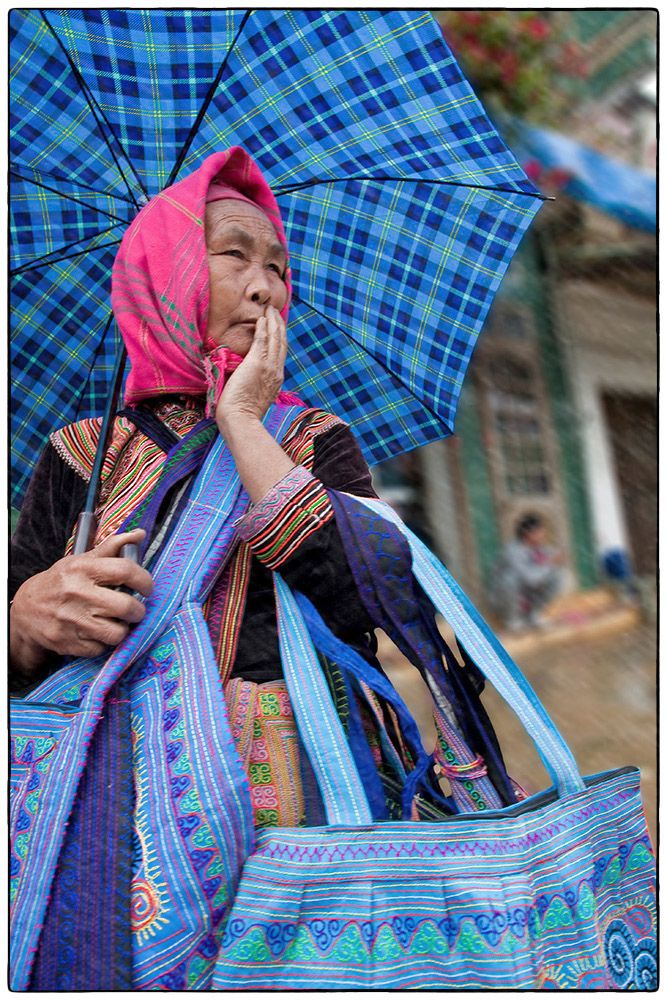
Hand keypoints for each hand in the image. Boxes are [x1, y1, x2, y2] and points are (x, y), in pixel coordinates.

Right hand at [10, 527, 152, 673]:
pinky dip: (105, 643)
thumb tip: (140, 534)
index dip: (144, 580)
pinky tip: (99, 632)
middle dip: (138, 611)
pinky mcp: (68, 643)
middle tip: (134, 610)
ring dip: (124, 629)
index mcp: (82, 568)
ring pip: (118, 632)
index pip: (125, 570)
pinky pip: (102, 648)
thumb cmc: (61, 582)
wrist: (26, 610)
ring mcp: (72, 620)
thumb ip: (112, 548)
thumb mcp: (81, 560)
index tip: (146, 588)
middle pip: (126, 606)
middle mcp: (77, 593)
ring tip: (118, 622)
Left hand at [216, 305, 286, 432]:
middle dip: (279, 325)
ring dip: (272, 321)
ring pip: (275, 338)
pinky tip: (261, 318)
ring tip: (270, 309)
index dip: (280, 338)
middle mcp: (276, 371)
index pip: (280, 354)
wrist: (240, 420)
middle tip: (275, 311)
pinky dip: (263, 328)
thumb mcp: (254, 397)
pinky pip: (262, 340)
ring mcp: (269, 367)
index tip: (277, 327)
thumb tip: (246, 378)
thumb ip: (254, 385)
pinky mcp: (257, 363)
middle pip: (281, 342)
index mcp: (276, 379)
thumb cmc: (241, 414)